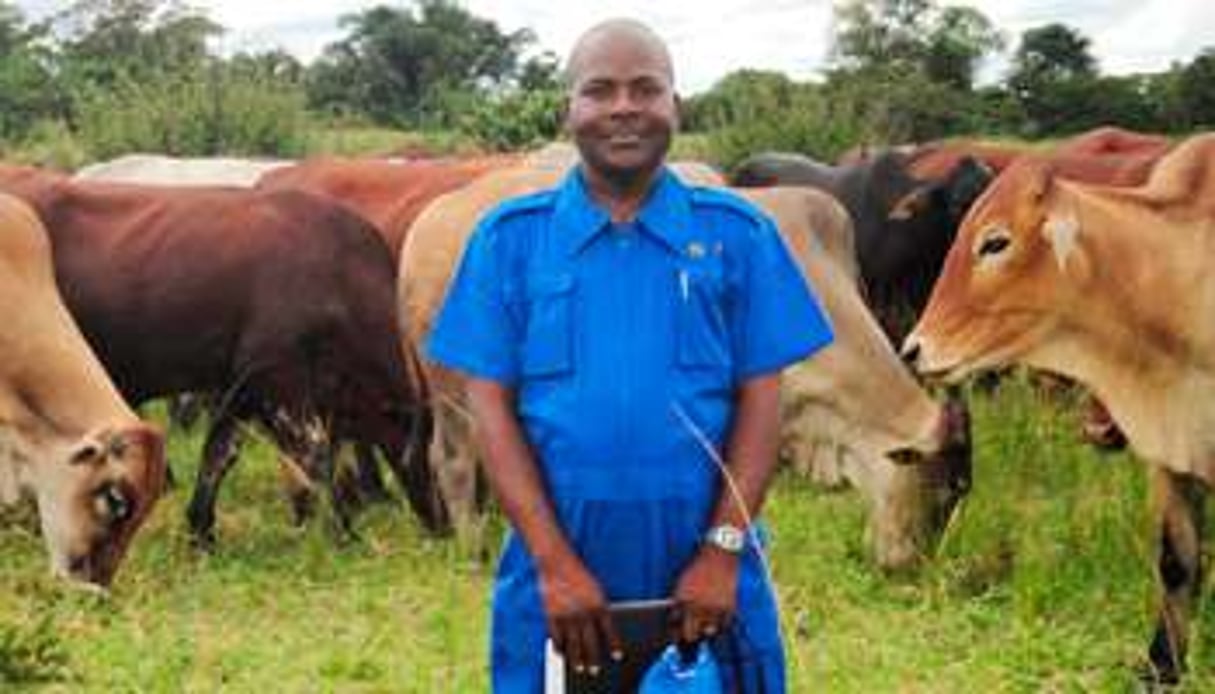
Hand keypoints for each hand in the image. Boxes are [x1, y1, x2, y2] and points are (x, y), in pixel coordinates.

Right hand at [536, 552, 622, 675]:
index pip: (609, 631)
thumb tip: (601, 629)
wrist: (558, 563)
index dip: (613, 645)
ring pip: (573, 644)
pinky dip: (559, 647)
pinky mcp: (552, 615)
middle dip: (593, 659)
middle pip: (590, 642)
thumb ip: (598, 609)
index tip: (617, 657)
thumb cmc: (578, 575)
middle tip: (595, 671)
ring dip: (576, 658)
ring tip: (579, 668)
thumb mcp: (595, 590)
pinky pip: (556, 637)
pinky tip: (562, 653)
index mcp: (599, 604)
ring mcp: (567, 615)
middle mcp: (584, 612)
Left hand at [673, 547, 739, 642]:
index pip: (677, 627)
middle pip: (691, 635)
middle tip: (689, 636)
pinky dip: (719, 625)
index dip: (675, 635)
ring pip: (708, 633)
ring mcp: (715, 609)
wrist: (719, 557)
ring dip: (705, 631)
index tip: (676, 639)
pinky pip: (723, 626)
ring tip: (703, 628)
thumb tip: (675, 621)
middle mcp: (699, 607)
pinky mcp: (729, 608)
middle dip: (689, 636)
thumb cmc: (697, 570)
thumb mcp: (682, 584)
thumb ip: (679, 603)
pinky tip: (715, 621)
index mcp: (684, 601)